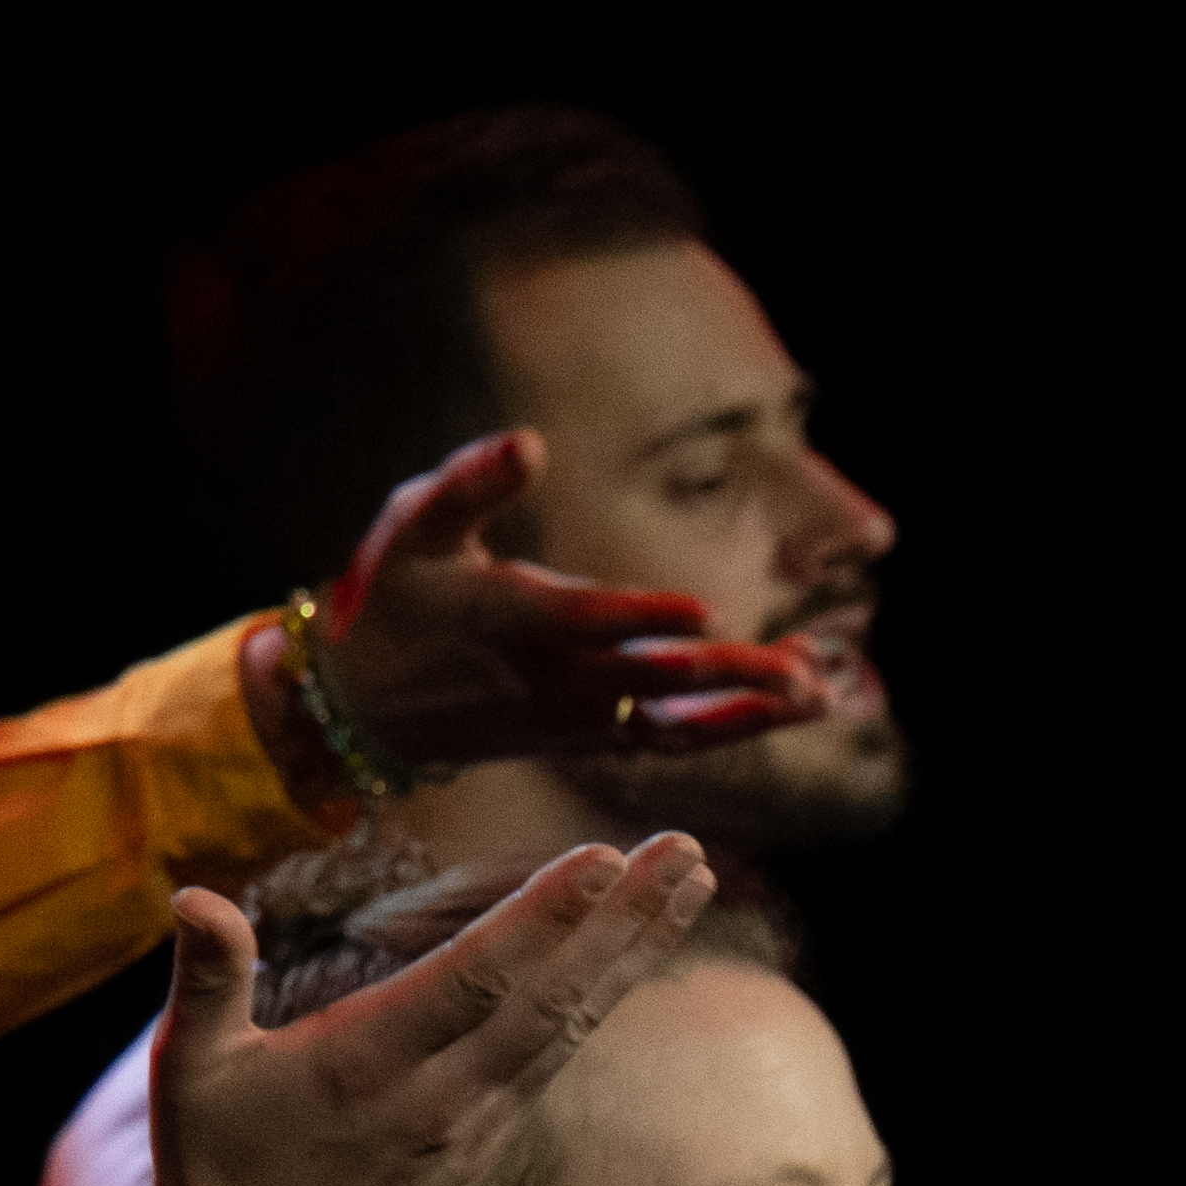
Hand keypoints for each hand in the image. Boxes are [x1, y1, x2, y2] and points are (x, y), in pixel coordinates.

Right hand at [137, 836, 716, 1185]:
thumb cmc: (214, 1166)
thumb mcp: (190, 1071)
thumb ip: (206, 978)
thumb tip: (193, 896)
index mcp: (366, 1067)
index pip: (473, 981)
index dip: (542, 920)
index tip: (606, 859)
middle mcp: (441, 1097)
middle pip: (551, 998)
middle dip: (624, 922)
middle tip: (687, 849)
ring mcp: (476, 1124)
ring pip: (570, 1025)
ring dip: (634, 952)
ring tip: (692, 881)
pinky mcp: (490, 1141)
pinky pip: (559, 1056)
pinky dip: (603, 998)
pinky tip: (640, 951)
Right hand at [267, 431, 824, 782]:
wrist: (364, 706)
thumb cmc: (395, 596)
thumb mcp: (414, 525)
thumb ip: (472, 483)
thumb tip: (529, 441)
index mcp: (508, 618)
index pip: (586, 622)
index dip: (645, 618)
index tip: (707, 611)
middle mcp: (551, 678)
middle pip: (653, 681)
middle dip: (732, 676)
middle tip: (804, 669)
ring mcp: (575, 719)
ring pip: (675, 726)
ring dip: (749, 715)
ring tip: (821, 695)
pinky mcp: (589, 740)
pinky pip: (668, 743)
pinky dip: (727, 730)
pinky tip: (783, 709)